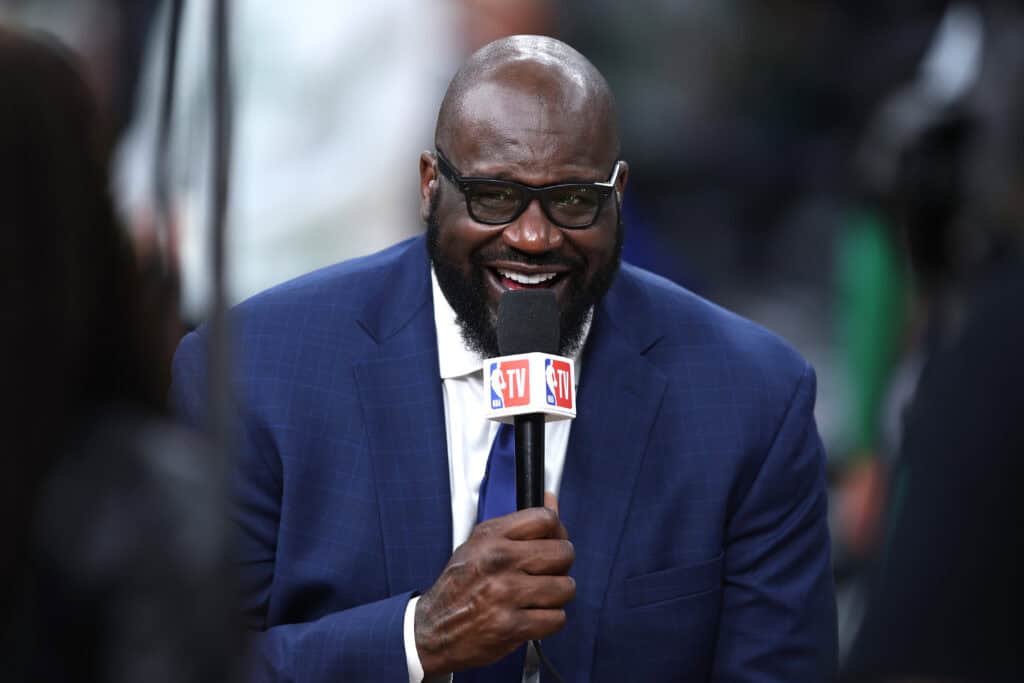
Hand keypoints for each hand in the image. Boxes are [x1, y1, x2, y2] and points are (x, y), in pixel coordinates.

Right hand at [414, 494, 574, 675]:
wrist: (433, 629)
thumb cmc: (458, 587)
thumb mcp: (480, 544)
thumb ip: (518, 525)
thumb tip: (551, 500)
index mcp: (491, 537)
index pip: (545, 519)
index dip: (557, 531)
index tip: (553, 539)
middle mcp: (499, 561)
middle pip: (563, 552)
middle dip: (561, 565)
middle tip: (548, 572)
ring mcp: (506, 593)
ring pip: (565, 587)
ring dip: (557, 595)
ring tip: (538, 597)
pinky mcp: (511, 626)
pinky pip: (557, 618)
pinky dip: (550, 620)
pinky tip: (533, 616)